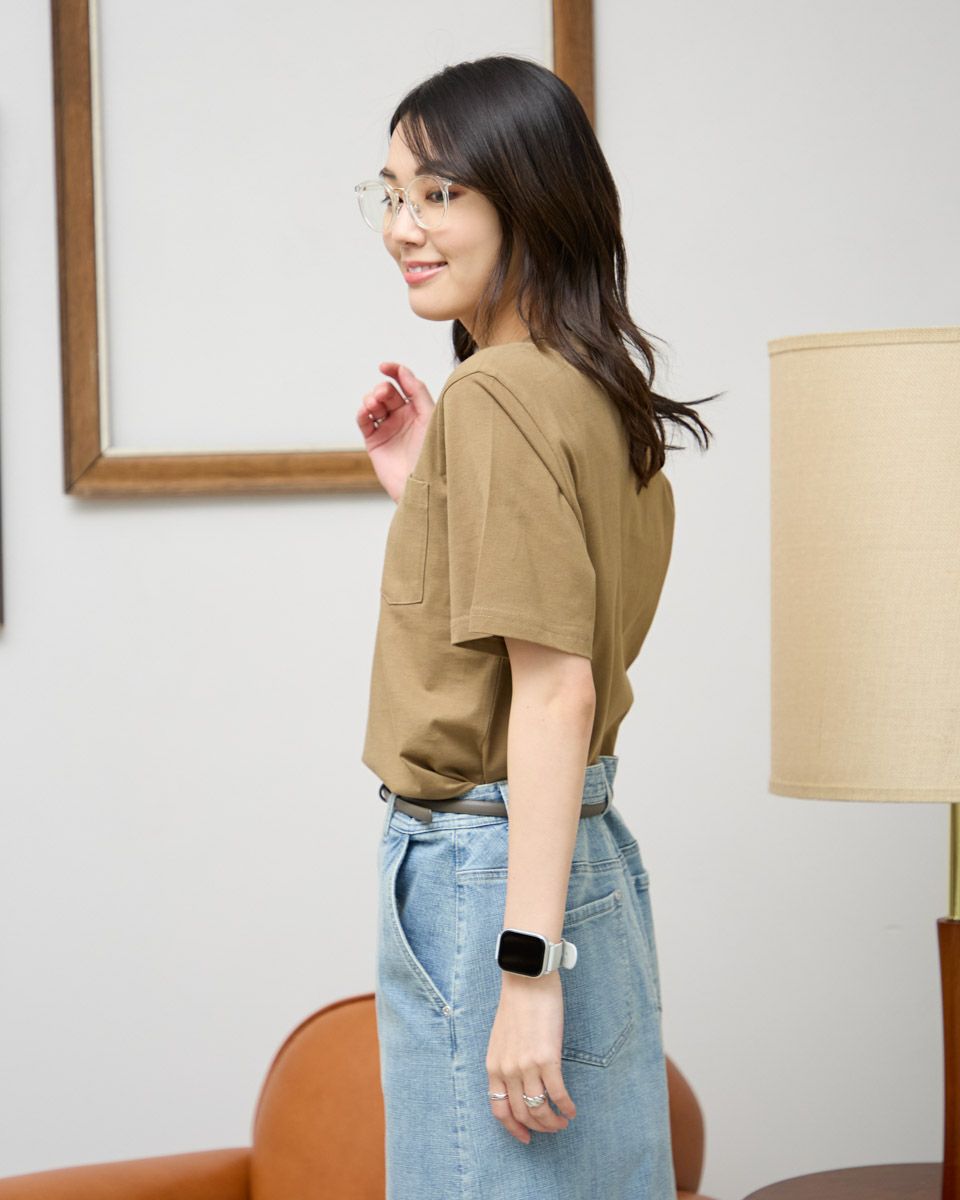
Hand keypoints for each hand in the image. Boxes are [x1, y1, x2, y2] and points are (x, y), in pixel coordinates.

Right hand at [356, 361, 434, 501]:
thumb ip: (418, 391)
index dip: (395, 371)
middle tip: (382, 394)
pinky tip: (366, 412)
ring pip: (373, 403)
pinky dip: (362, 412)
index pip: (405, 383)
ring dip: (371, 398)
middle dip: (382, 389)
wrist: (422, 485)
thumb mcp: (430, 417)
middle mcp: (404, 418)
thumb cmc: (433, 454)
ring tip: (374, 404)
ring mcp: (388, 429)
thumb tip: (404, 371)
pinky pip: (364, 421)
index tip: (385, 367)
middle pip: (387, 392)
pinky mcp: (375, 442)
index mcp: (420, 410)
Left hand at [485, 971, 576, 1143]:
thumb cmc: (517, 1003)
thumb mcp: (502, 1038)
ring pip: (539, 1109)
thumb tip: (520, 1084)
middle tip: (552, 1128)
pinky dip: (566, 1107)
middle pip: (522, 1113)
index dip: (513, 1128)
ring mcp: (526, 1065)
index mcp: (493, 1065)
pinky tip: (571, 1110)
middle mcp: (507, 1070)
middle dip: (538, 1127)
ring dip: (553, 1122)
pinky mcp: (547, 1058)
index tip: (526, 1138)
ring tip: (563, 1121)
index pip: (499, 1109)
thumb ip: (506, 1062)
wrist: (527, 979)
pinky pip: (557, 1094)